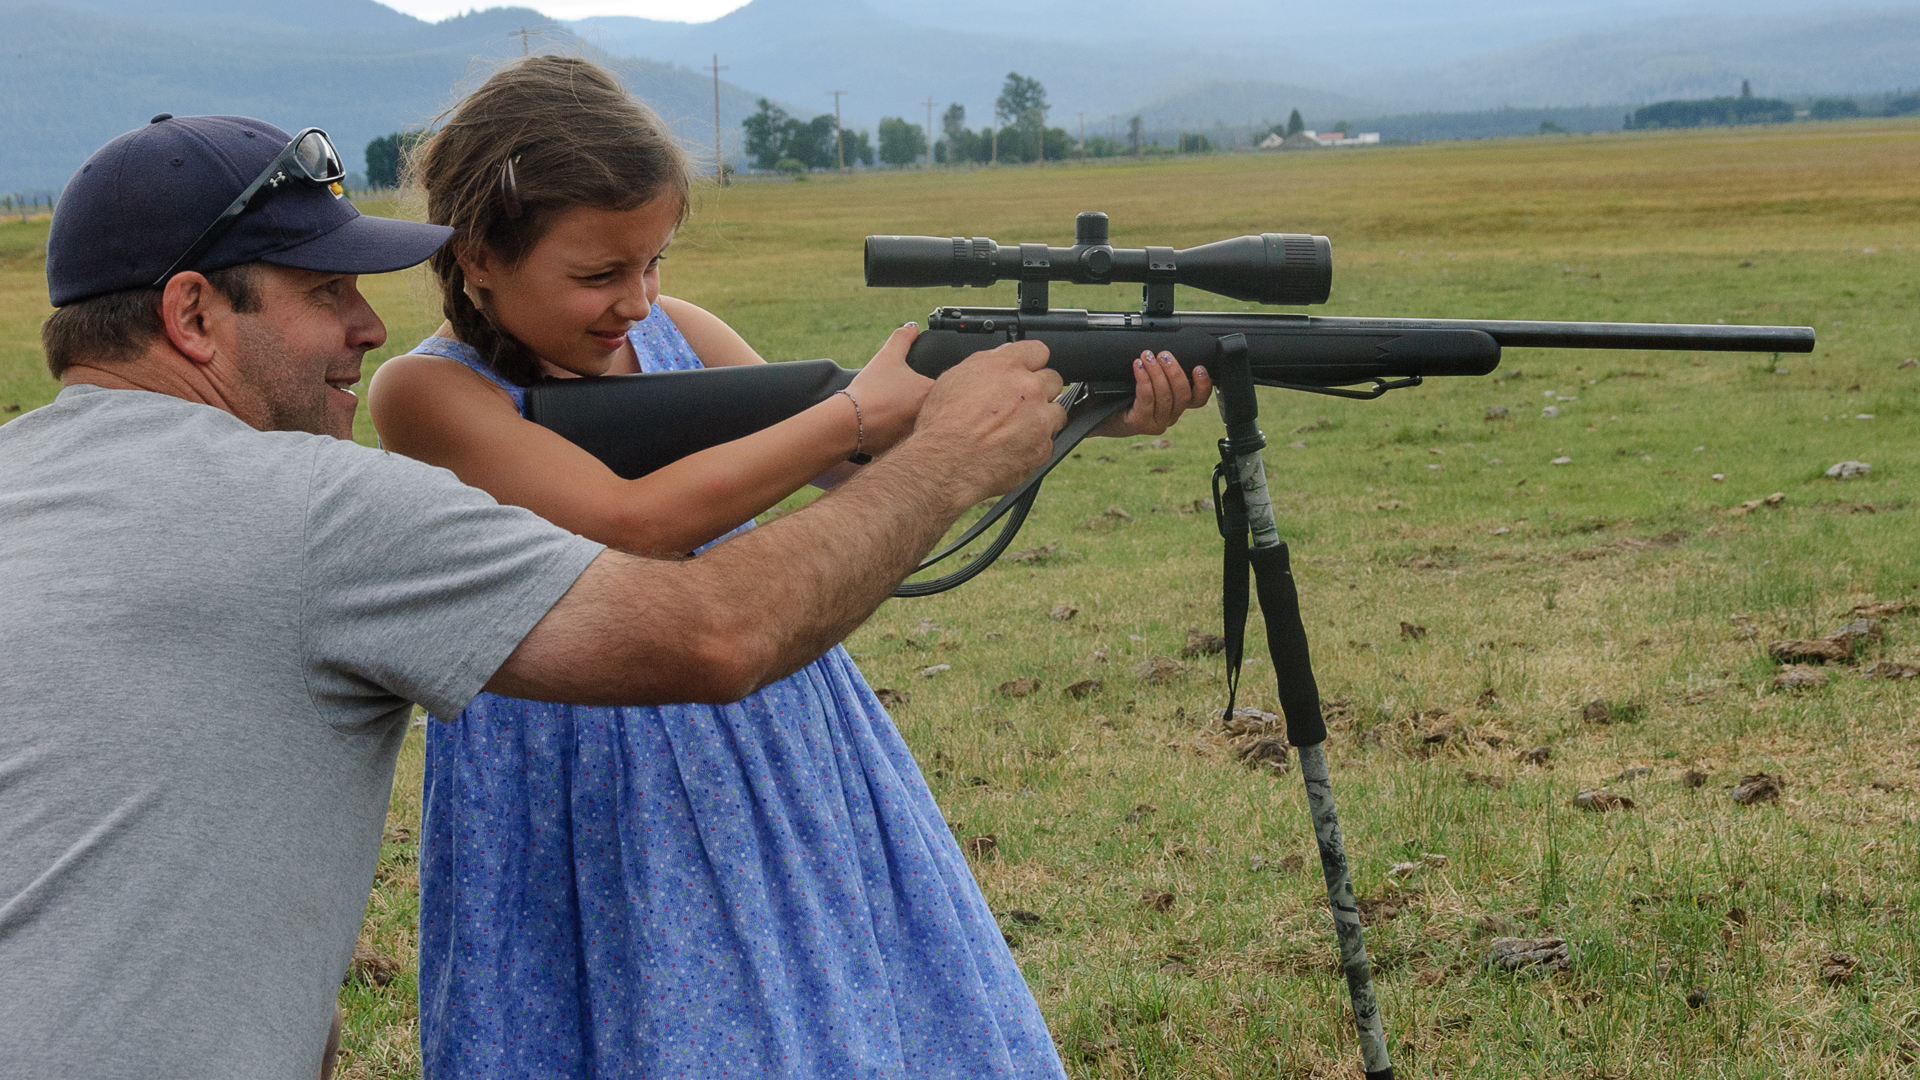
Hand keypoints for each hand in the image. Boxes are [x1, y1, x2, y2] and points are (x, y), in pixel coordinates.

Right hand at [845, 323, 934, 453]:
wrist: (849, 423)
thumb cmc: (870, 391)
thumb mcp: (888, 357)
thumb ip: (902, 338)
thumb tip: (912, 327)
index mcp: (932, 393)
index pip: (948, 387)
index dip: (934, 383)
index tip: (918, 383)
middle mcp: (931, 416)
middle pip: (937, 408)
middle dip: (926, 403)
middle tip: (904, 397)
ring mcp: (920, 435)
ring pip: (924, 425)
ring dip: (914, 420)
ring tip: (893, 412)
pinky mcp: (907, 450)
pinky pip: (909, 440)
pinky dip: (900, 433)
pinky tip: (886, 427)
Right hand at [906, 340, 1064, 510]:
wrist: (944, 463)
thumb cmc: (943, 424)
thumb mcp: (955, 378)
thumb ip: (986, 363)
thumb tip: (1001, 357)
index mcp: (1007, 367)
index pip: (1038, 350)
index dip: (1032, 361)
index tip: (1029, 369)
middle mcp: (1029, 390)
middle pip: (1053, 380)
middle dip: (1040, 389)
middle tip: (1020, 403)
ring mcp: (1039, 420)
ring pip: (1056, 412)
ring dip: (1042, 417)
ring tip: (1017, 428)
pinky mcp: (1042, 448)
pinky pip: (1048, 442)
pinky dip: (1035, 445)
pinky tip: (1013, 448)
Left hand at [1092, 351, 1213, 437]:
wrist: (1097, 412)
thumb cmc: (1121, 393)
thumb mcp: (1147, 381)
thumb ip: (1162, 371)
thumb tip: (1168, 349)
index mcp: (1175, 405)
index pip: (1198, 399)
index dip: (1203, 384)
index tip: (1199, 367)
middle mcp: (1169, 416)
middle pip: (1183, 395)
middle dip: (1174, 371)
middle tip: (1163, 354)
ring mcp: (1156, 422)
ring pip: (1165, 396)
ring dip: (1157, 373)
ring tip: (1147, 357)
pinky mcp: (1141, 424)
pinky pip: (1147, 400)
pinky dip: (1144, 380)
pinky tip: (1138, 367)